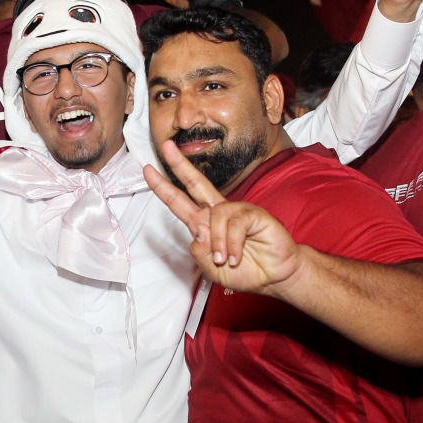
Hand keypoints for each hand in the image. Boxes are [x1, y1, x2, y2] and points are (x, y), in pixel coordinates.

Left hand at [144, 140, 302, 293]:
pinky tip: (235, 257)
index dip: (163, 187)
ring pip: (214, 217)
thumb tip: (197, 232)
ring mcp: (236, 211)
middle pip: (196, 183)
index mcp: (204, 224)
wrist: (274, 276)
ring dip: (218, 244)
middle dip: (180, 165)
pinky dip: (232, 245)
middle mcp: (218, 212)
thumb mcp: (211, 269)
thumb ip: (200, 253)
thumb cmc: (246, 270)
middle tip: (166, 146)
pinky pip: (234, 224)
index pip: (179, 202)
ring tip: (225, 261)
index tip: (147, 171)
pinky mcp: (254, 214)